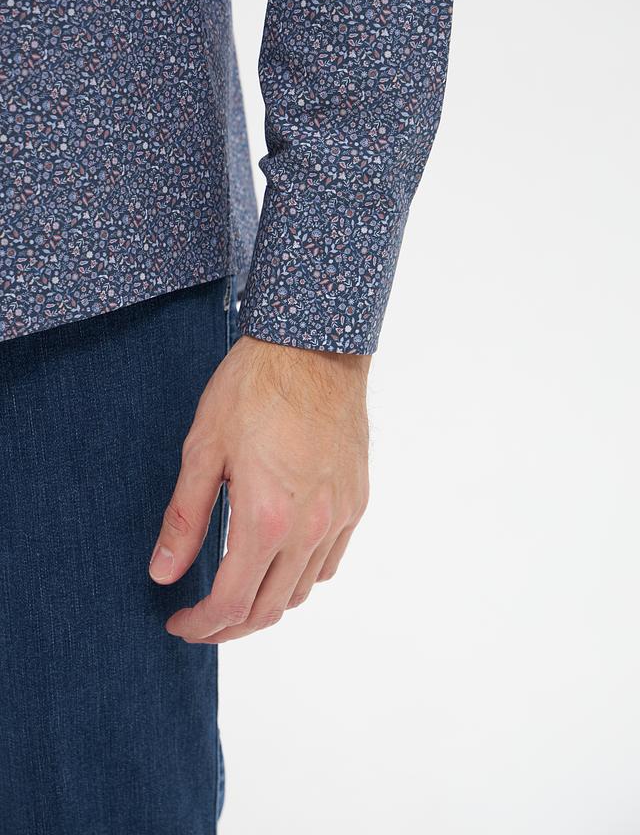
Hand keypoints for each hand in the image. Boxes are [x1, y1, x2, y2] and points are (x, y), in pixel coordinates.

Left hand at [148, 334, 370, 642]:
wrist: (314, 348)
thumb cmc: (255, 388)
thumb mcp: (203, 449)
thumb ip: (184, 519)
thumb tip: (163, 572)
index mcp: (266, 518)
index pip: (233, 603)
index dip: (202, 625)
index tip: (179, 623)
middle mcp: (309, 527)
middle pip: (270, 609)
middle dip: (230, 627)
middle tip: (202, 620)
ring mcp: (339, 516)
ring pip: (303, 590)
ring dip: (266, 604)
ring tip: (237, 594)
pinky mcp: (356, 500)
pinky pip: (329, 561)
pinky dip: (301, 577)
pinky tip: (278, 561)